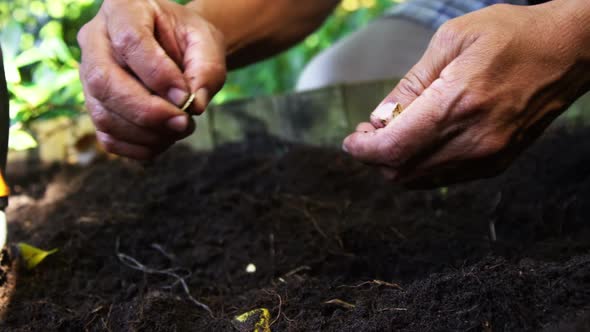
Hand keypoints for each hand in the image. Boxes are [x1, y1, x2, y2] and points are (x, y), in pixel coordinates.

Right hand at [78, 0, 225, 159]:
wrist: (180, 51)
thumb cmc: (191, 42)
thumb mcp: (208, 45)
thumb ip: (207, 70)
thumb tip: (194, 105)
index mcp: (124, 8)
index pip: (130, 41)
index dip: (158, 75)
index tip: (186, 96)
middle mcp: (95, 38)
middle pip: (103, 81)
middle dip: (147, 111)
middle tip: (183, 123)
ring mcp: (89, 74)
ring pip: (103, 114)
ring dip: (147, 133)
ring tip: (181, 128)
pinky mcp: (95, 105)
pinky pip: (107, 137)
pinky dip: (139, 147)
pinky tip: (164, 139)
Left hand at [343, 2, 589, 186]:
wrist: (568, 52)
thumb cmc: (511, 36)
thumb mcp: (451, 41)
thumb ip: (411, 83)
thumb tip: (382, 116)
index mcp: (457, 103)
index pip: (393, 148)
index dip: (363, 150)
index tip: (351, 141)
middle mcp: (473, 139)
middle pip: (401, 171)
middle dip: (375, 156)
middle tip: (370, 133)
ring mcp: (487, 156)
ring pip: (420, 180)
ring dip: (396, 162)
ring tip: (394, 133)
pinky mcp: (497, 163)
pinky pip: (443, 178)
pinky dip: (421, 165)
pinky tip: (421, 141)